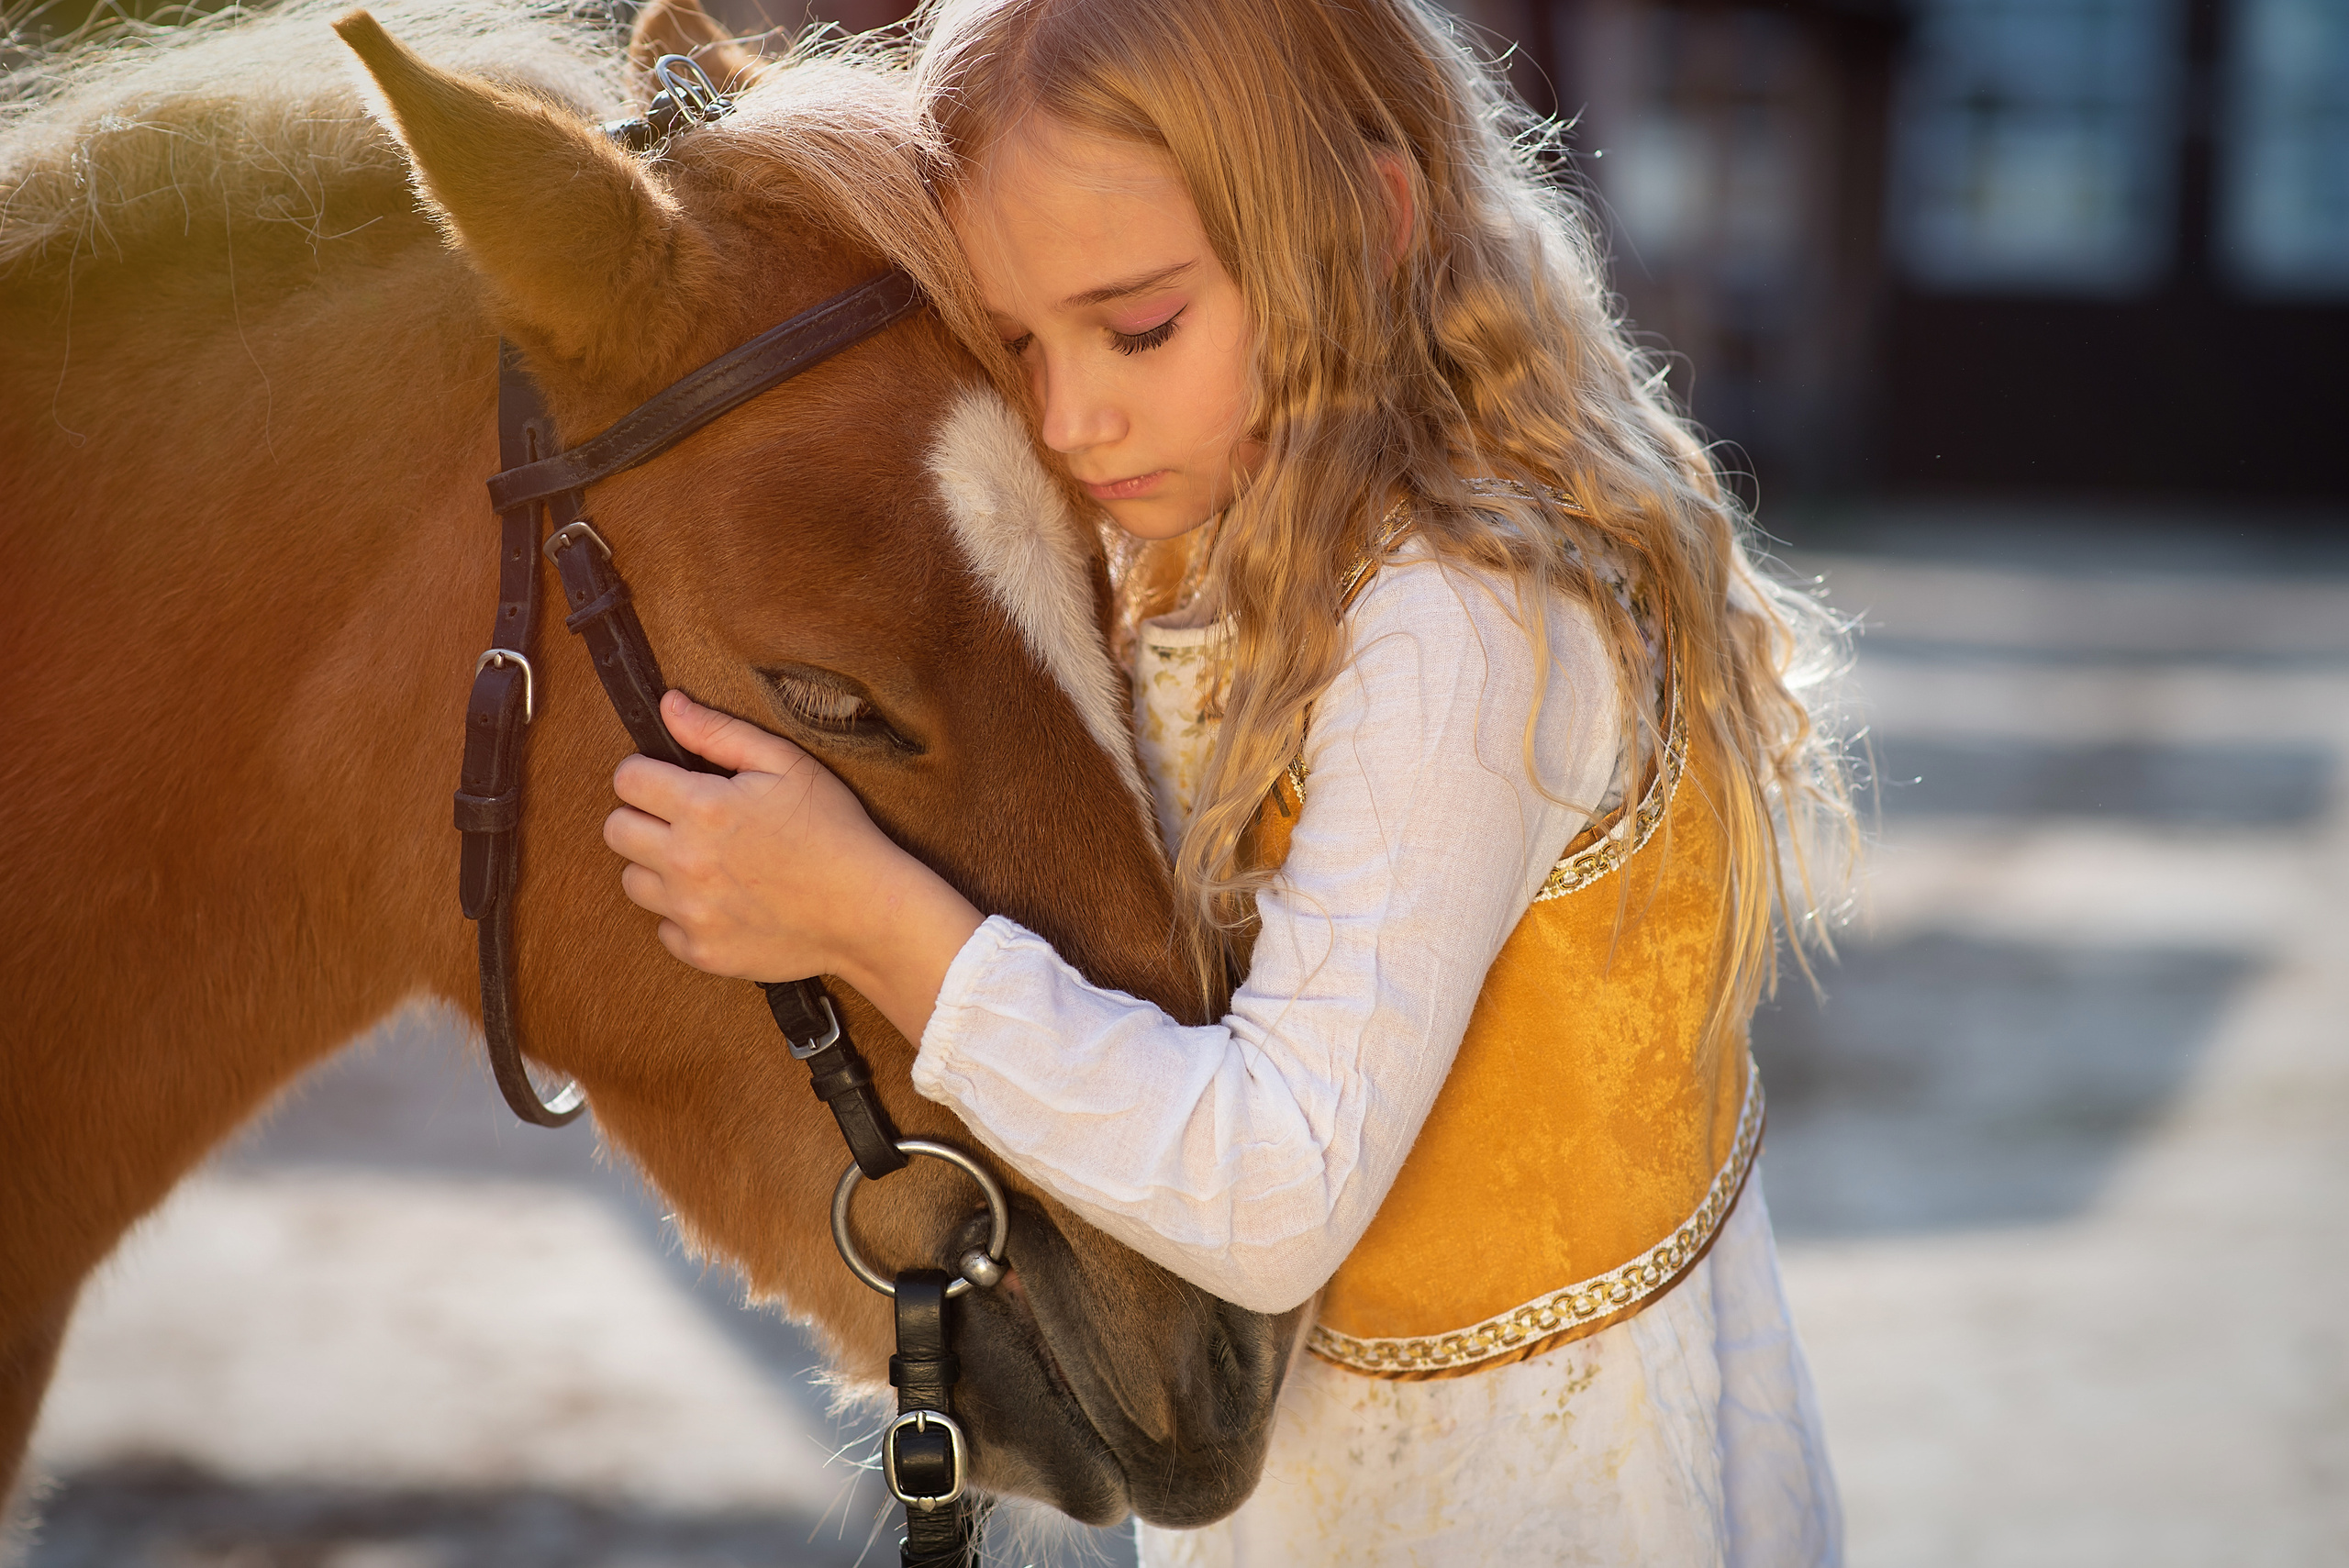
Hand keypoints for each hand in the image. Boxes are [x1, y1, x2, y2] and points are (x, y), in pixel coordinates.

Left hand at [603, 691, 983, 1040]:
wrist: (868, 912)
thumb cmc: (835, 831)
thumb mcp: (786, 764)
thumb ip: (719, 732)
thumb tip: (668, 705)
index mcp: (703, 807)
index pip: (627, 779)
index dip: (648, 773)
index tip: (673, 782)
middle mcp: (685, 861)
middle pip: (616, 830)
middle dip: (643, 817)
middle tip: (685, 821)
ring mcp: (690, 911)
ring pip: (632, 881)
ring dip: (658, 867)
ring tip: (705, 863)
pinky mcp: (701, 952)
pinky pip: (663, 927)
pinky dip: (685, 914)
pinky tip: (724, 901)